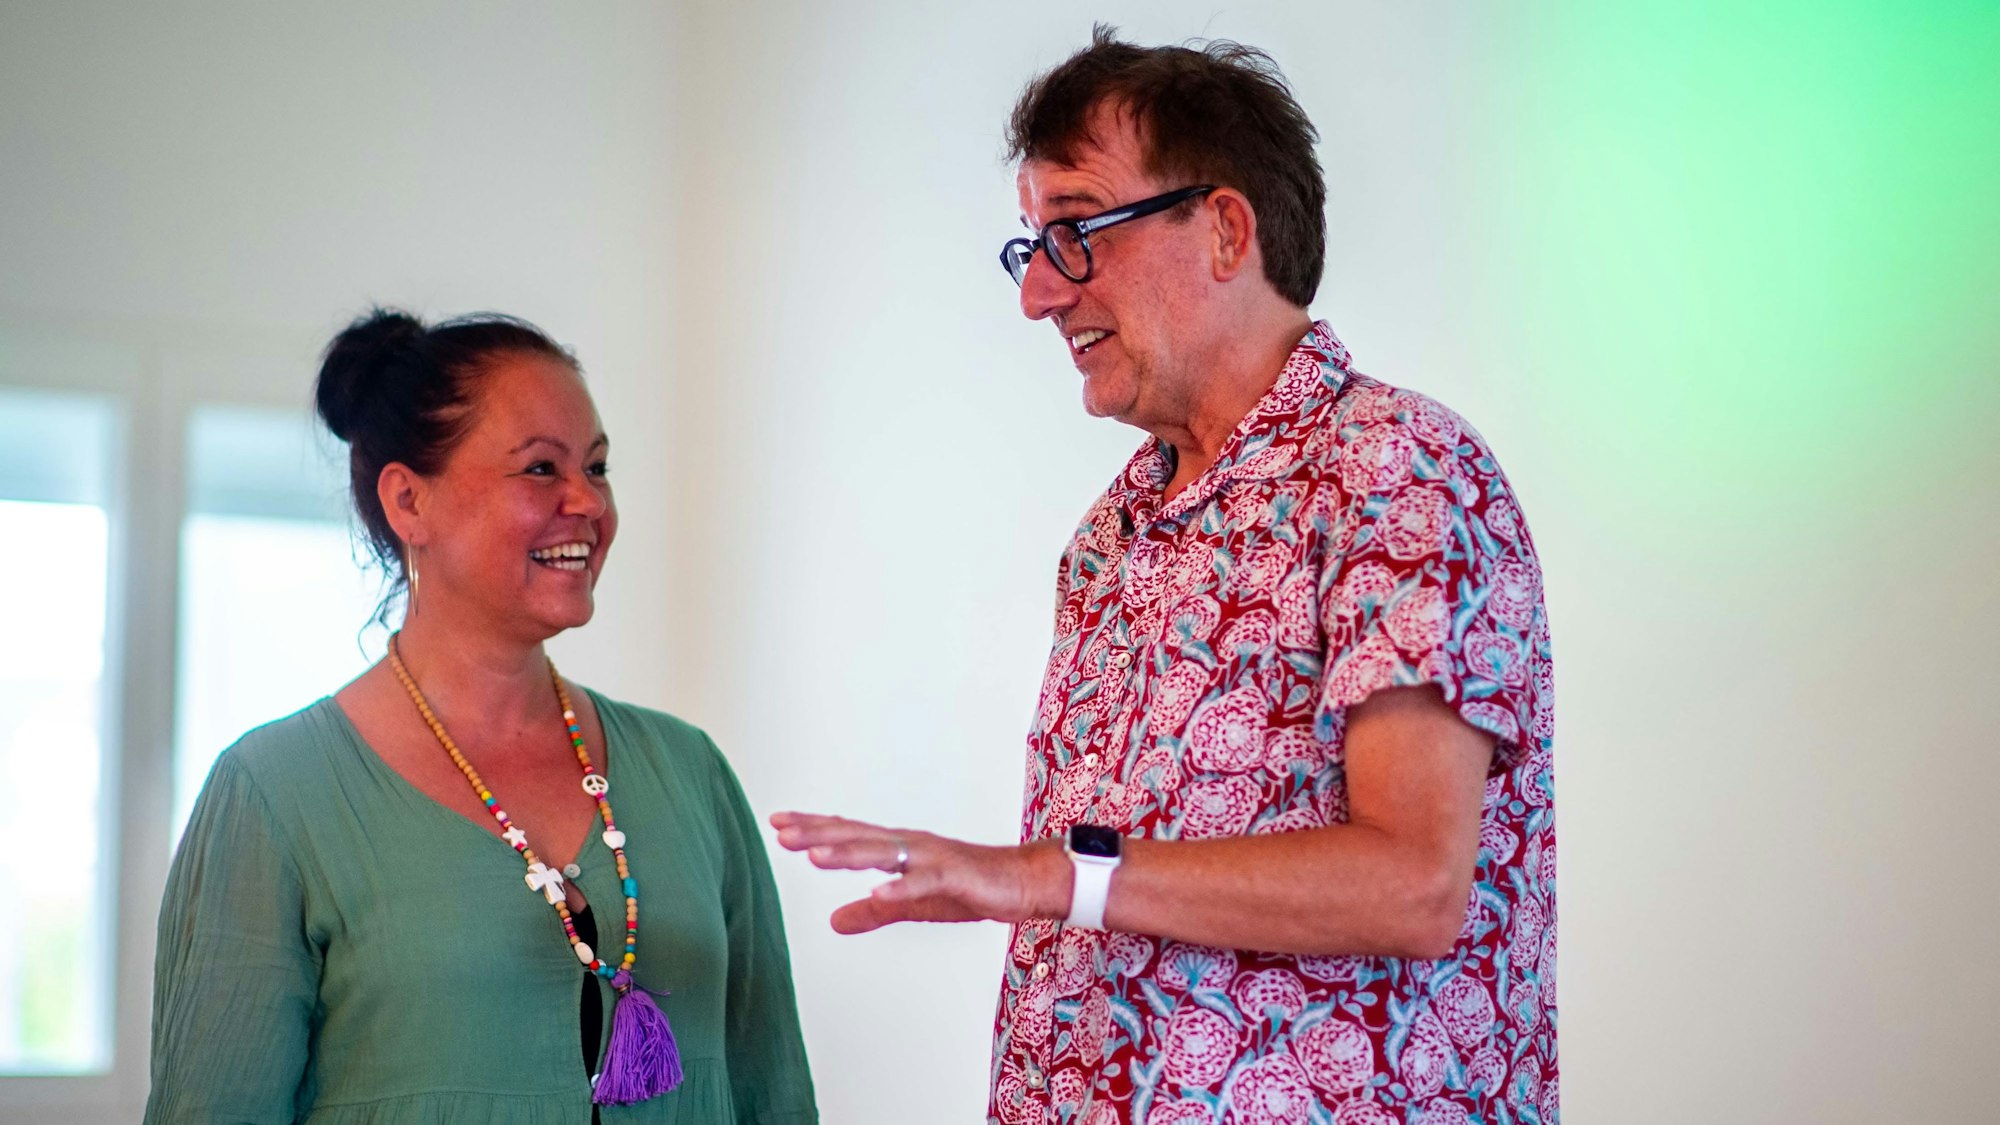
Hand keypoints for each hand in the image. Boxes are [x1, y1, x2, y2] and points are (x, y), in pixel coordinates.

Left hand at [769, 812, 1068, 934]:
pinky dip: (900, 888)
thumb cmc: (969, 887)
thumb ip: (872, 912)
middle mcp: (910, 845)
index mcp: (898, 849)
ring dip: (849, 854)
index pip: (849, 835)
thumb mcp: (913, 905)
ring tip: (815, 856)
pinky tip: (878, 893)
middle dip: (819, 835)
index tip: (778, 823)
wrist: (1022, 883)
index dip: (814, 829)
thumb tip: (833, 922)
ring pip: (884, 854)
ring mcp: (932, 858)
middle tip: (782, 832)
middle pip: (857, 837)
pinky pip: (924, 883)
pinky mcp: (955, 877)